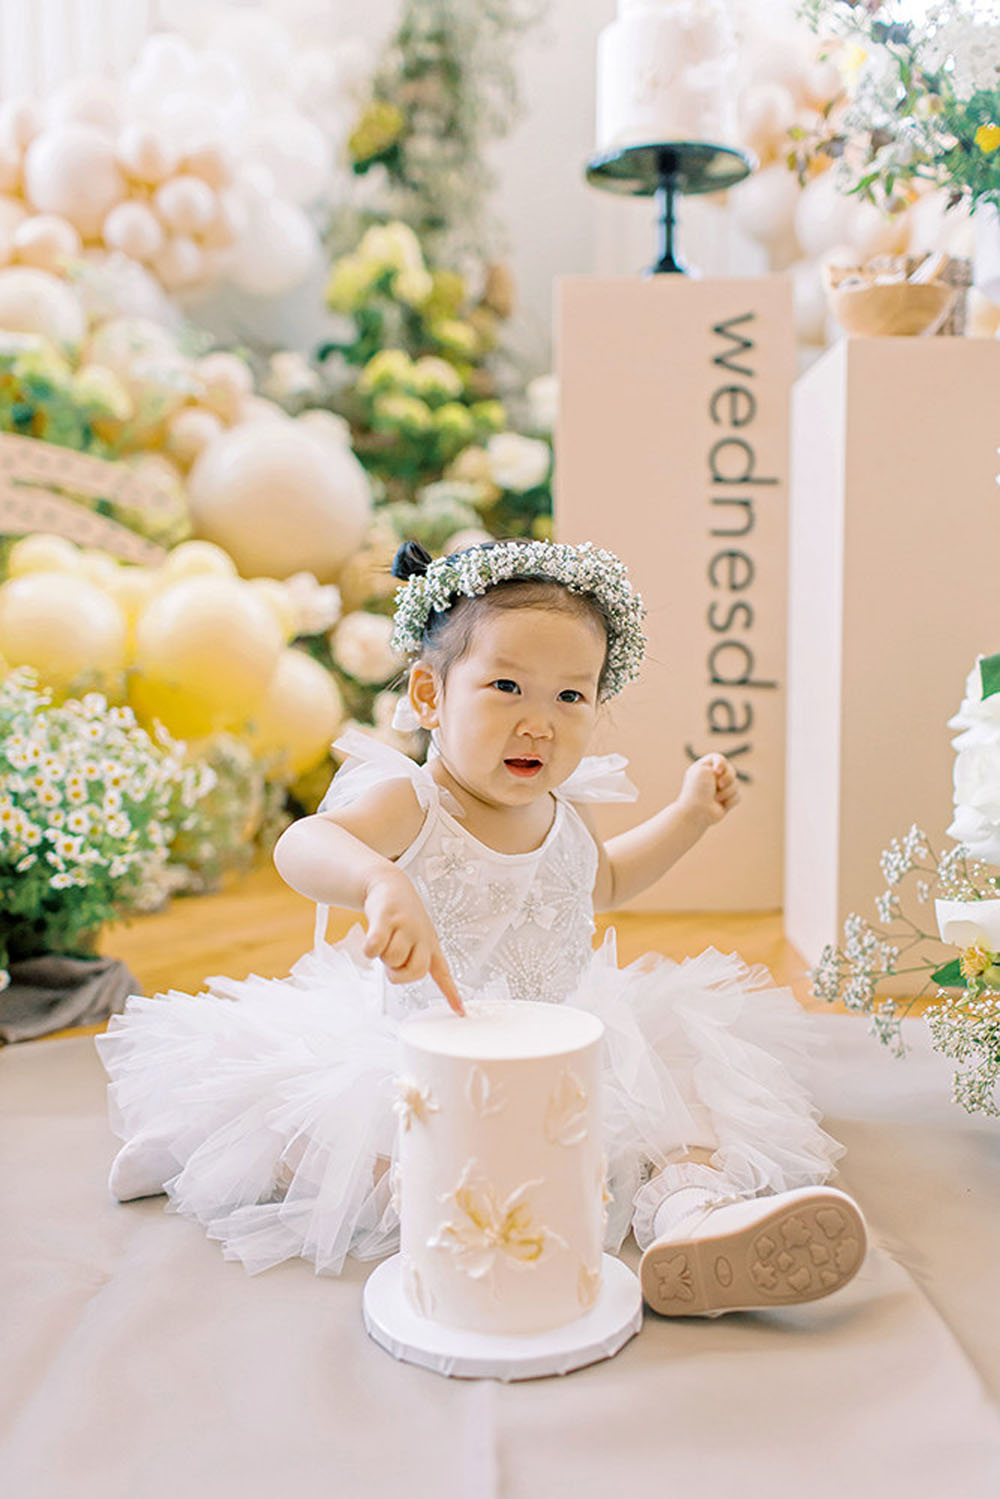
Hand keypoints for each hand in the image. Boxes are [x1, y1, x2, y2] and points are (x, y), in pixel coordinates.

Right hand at [362, 870, 464, 1014]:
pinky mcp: (387, 918)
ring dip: (382, 955)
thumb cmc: (401, 917)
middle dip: (398, 973)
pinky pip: (376, 947)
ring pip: (393, 959)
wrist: (389, 884)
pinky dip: (370, 949)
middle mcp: (422, 936)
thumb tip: (398, 975)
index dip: (451, 994)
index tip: (461, 1013)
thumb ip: (410, 959)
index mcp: (431, 945)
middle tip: (390, 961)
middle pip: (416, 971)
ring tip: (384, 939)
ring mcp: (406, 926)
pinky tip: (371, 939)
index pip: (443, 973)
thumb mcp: (414, 937)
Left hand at [679, 753, 739, 827]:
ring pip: (736, 784)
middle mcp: (711, 778)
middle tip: (719, 785)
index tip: (717, 771)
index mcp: (703, 769)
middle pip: (731, 770)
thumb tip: (727, 774)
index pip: (718, 758)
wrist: (696, 813)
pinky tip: (721, 806)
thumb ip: (717, 765)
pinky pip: (738, 796)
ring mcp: (719, 790)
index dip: (721, 763)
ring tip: (716, 798)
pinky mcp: (726, 800)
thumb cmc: (698, 792)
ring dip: (727, 792)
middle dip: (728, 778)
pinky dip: (730, 801)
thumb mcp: (703, 770)